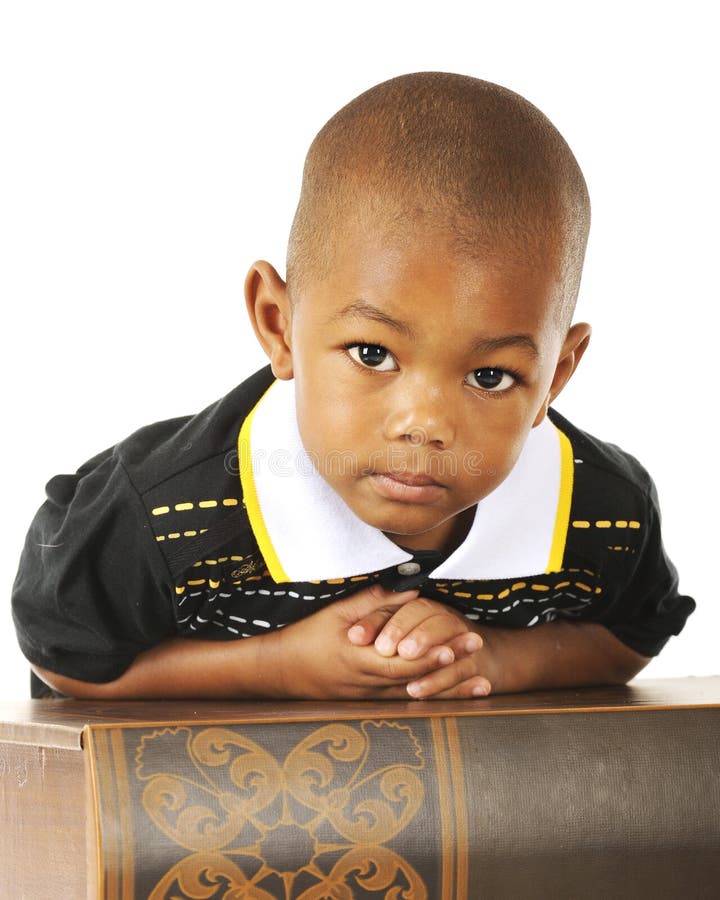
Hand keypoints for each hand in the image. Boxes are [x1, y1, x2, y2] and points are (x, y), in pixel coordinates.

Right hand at [266, 584, 463, 699]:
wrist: (279, 671)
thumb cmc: (306, 636)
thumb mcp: (337, 613)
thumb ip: (374, 602)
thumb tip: (412, 590)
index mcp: (359, 660)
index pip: (402, 662)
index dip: (429, 655)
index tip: (455, 644)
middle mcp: (368, 685)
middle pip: (417, 681)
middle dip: (451, 668)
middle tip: (478, 653)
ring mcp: (370, 698)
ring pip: (417, 699)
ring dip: (451, 691)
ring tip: (482, 684)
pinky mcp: (370, 704)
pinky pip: (407, 704)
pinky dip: (433, 700)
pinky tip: (456, 698)